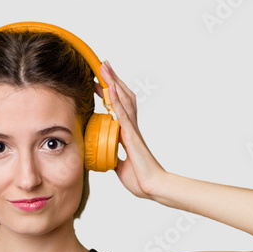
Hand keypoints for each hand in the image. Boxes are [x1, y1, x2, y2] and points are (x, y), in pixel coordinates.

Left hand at [96, 61, 166, 198]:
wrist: (152, 187)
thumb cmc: (140, 179)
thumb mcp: (119, 166)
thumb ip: (113, 156)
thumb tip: (105, 155)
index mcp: (128, 133)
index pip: (118, 107)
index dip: (109, 94)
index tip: (100, 83)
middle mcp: (131, 127)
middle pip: (122, 96)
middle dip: (112, 79)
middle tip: (103, 64)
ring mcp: (132, 129)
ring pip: (123, 99)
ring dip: (113, 82)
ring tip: (104, 67)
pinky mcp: (132, 136)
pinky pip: (122, 114)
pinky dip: (115, 100)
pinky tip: (108, 88)